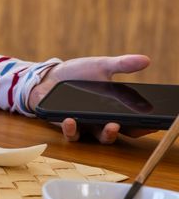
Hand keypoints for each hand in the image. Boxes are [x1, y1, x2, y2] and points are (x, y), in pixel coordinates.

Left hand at [28, 53, 150, 143]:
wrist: (49, 76)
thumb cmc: (77, 73)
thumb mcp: (100, 67)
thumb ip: (121, 65)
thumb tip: (145, 60)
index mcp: (112, 110)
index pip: (131, 123)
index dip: (141, 126)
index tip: (149, 124)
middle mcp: (100, 122)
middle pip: (116, 134)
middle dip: (121, 131)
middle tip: (121, 124)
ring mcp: (84, 126)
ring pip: (96, 138)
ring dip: (104, 134)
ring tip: (109, 126)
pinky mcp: (66, 126)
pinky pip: (72, 134)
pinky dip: (72, 129)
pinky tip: (71, 120)